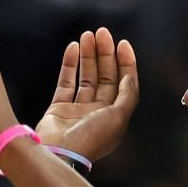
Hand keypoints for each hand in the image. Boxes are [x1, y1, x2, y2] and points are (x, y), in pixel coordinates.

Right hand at [36, 28, 139, 162]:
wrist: (59, 153)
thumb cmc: (91, 138)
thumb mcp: (118, 117)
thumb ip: (128, 95)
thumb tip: (129, 75)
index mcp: (114, 116)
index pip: (123, 84)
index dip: (125, 63)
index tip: (122, 43)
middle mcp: (97, 112)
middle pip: (104, 76)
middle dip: (105, 54)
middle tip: (102, 32)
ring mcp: (77, 109)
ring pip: (86, 76)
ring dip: (88, 55)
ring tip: (87, 35)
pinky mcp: (59, 108)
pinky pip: (66, 82)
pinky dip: (69, 64)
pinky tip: (73, 48)